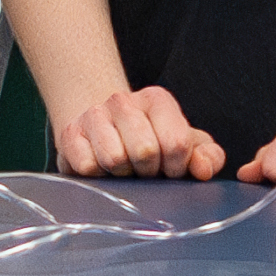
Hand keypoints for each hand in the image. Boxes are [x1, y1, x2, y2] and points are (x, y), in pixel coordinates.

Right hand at [47, 81, 226, 183]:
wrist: (100, 128)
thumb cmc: (149, 140)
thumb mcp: (186, 145)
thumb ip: (207, 156)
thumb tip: (203, 170)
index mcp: (157, 99)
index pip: (176, 143)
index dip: (176, 167)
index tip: (170, 168)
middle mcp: (122, 100)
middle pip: (145, 152)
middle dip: (148, 171)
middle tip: (144, 169)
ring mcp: (92, 115)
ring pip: (114, 159)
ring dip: (121, 173)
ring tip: (122, 167)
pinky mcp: (69, 135)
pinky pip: (88, 167)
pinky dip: (97, 175)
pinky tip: (101, 166)